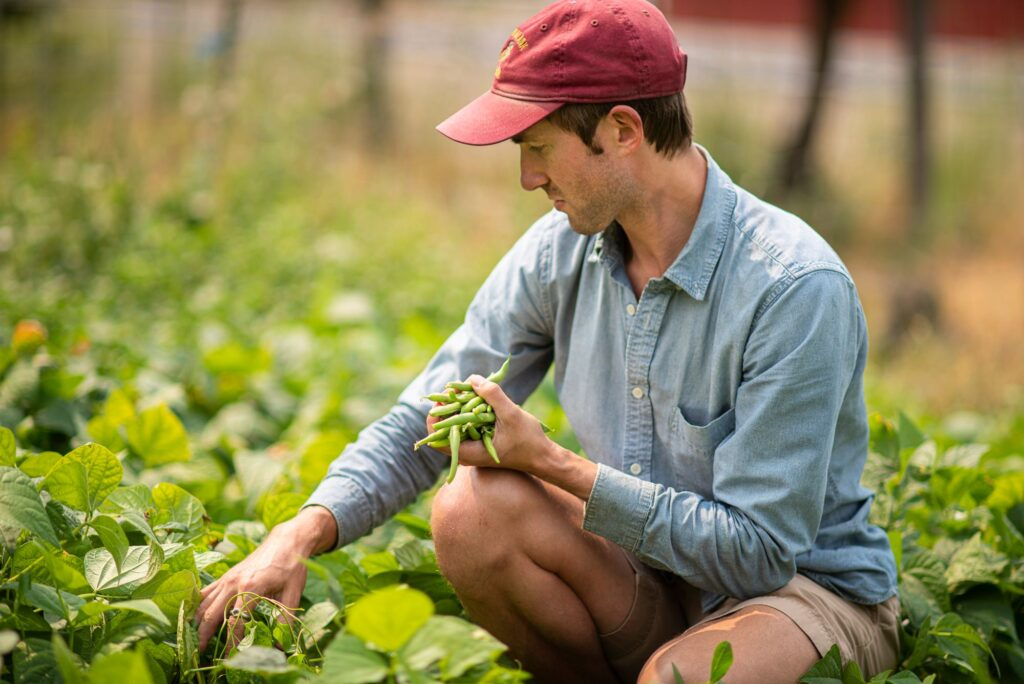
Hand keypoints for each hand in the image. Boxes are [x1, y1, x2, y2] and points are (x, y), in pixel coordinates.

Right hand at [195, 506, 335, 651]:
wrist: (286, 541)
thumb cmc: (292, 567)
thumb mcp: (293, 593)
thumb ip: (285, 619)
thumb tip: (280, 644)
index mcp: (251, 588)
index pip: (235, 621)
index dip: (232, 641)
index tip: (231, 657)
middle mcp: (234, 583)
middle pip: (211, 614)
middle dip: (203, 636)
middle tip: (200, 652)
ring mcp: (227, 578)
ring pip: (204, 604)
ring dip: (196, 622)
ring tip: (195, 640)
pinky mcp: (226, 576)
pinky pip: (205, 592)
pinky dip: (197, 606)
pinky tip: (194, 618)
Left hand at [425, 375, 550, 472]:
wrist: (543, 457)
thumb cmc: (528, 441)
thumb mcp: (511, 415)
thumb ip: (492, 395)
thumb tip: (472, 378)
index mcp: (468, 453)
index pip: (436, 438)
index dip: (436, 415)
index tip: (447, 395)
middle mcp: (466, 453)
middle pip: (443, 430)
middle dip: (448, 407)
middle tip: (457, 388)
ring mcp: (473, 449)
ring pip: (455, 426)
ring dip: (458, 407)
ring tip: (468, 390)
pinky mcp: (480, 443)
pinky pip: (466, 426)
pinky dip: (468, 412)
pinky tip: (478, 398)